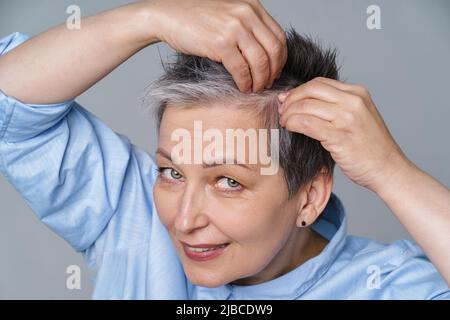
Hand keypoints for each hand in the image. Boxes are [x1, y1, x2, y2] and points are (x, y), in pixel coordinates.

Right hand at [144, 0, 286, 91]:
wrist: (167, 15)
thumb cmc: (195, 17)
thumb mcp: (228, 13)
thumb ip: (247, 25)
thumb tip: (264, 53)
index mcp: (251, 6)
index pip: (278, 36)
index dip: (280, 58)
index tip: (275, 70)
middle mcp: (246, 14)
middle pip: (273, 50)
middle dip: (273, 71)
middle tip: (267, 83)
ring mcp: (234, 28)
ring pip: (260, 61)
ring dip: (260, 80)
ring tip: (255, 88)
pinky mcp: (220, 43)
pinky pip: (241, 69)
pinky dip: (245, 82)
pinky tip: (242, 86)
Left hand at [278, 77, 410, 193]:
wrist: (388, 169)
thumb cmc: (370, 148)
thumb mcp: (357, 118)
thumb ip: (336, 108)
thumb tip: (304, 103)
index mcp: (358, 93)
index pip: (319, 83)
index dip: (298, 91)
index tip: (287, 100)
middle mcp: (353, 101)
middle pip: (310, 90)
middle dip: (291, 99)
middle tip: (282, 111)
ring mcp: (347, 118)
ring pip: (305, 106)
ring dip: (289, 113)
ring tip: (284, 122)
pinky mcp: (340, 136)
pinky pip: (307, 123)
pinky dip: (293, 123)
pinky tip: (290, 128)